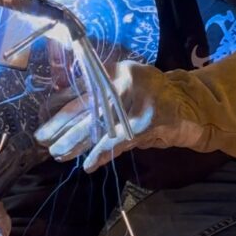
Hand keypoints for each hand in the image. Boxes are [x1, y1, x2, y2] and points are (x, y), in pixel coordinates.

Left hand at [34, 61, 209, 173]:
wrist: (191, 104)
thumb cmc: (153, 94)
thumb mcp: (125, 84)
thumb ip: (100, 92)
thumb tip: (62, 106)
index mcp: (116, 70)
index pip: (82, 90)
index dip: (61, 108)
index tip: (45, 121)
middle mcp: (124, 82)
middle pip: (87, 109)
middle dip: (63, 128)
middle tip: (44, 141)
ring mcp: (136, 102)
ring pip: (99, 127)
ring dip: (77, 143)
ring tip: (58, 153)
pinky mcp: (146, 123)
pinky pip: (118, 141)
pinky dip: (102, 154)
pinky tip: (88, 165)